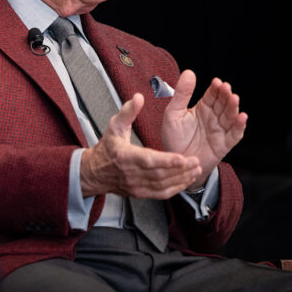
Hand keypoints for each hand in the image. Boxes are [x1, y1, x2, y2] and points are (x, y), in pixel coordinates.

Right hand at [80, 93, 201, 198]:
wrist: (95, 172)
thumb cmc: (107, 148)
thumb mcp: (114, 126)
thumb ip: (128, 111)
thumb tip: (139, 97)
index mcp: (125, 156)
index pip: (148, 159)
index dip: (165, 160)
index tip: (181, 157)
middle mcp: (131, 174)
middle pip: (159, 174)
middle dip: (180, 169)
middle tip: (196, 162)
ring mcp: (137, 186)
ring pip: (162, 185)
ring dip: (181, 178)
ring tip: (196, 170)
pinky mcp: (141, 193)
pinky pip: (161, 194)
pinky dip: (176, 188)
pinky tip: (186, 180)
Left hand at [161, 70, 247, 188]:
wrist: (176, 163)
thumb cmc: (174, 137)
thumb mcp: (173, 113)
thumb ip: (181, 95)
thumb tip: (189, 72)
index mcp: (202, 108)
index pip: (212, 95)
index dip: (216, 88)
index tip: (216, 82)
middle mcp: (214, 118)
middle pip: (223, 104)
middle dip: (225, 96)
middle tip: (226, 88)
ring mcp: (220, 131)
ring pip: (230, 117)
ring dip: (233, 108)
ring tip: (234, 99)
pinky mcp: (224, 145)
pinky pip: (234, 135)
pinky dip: (239, 126)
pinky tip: (242, 117)